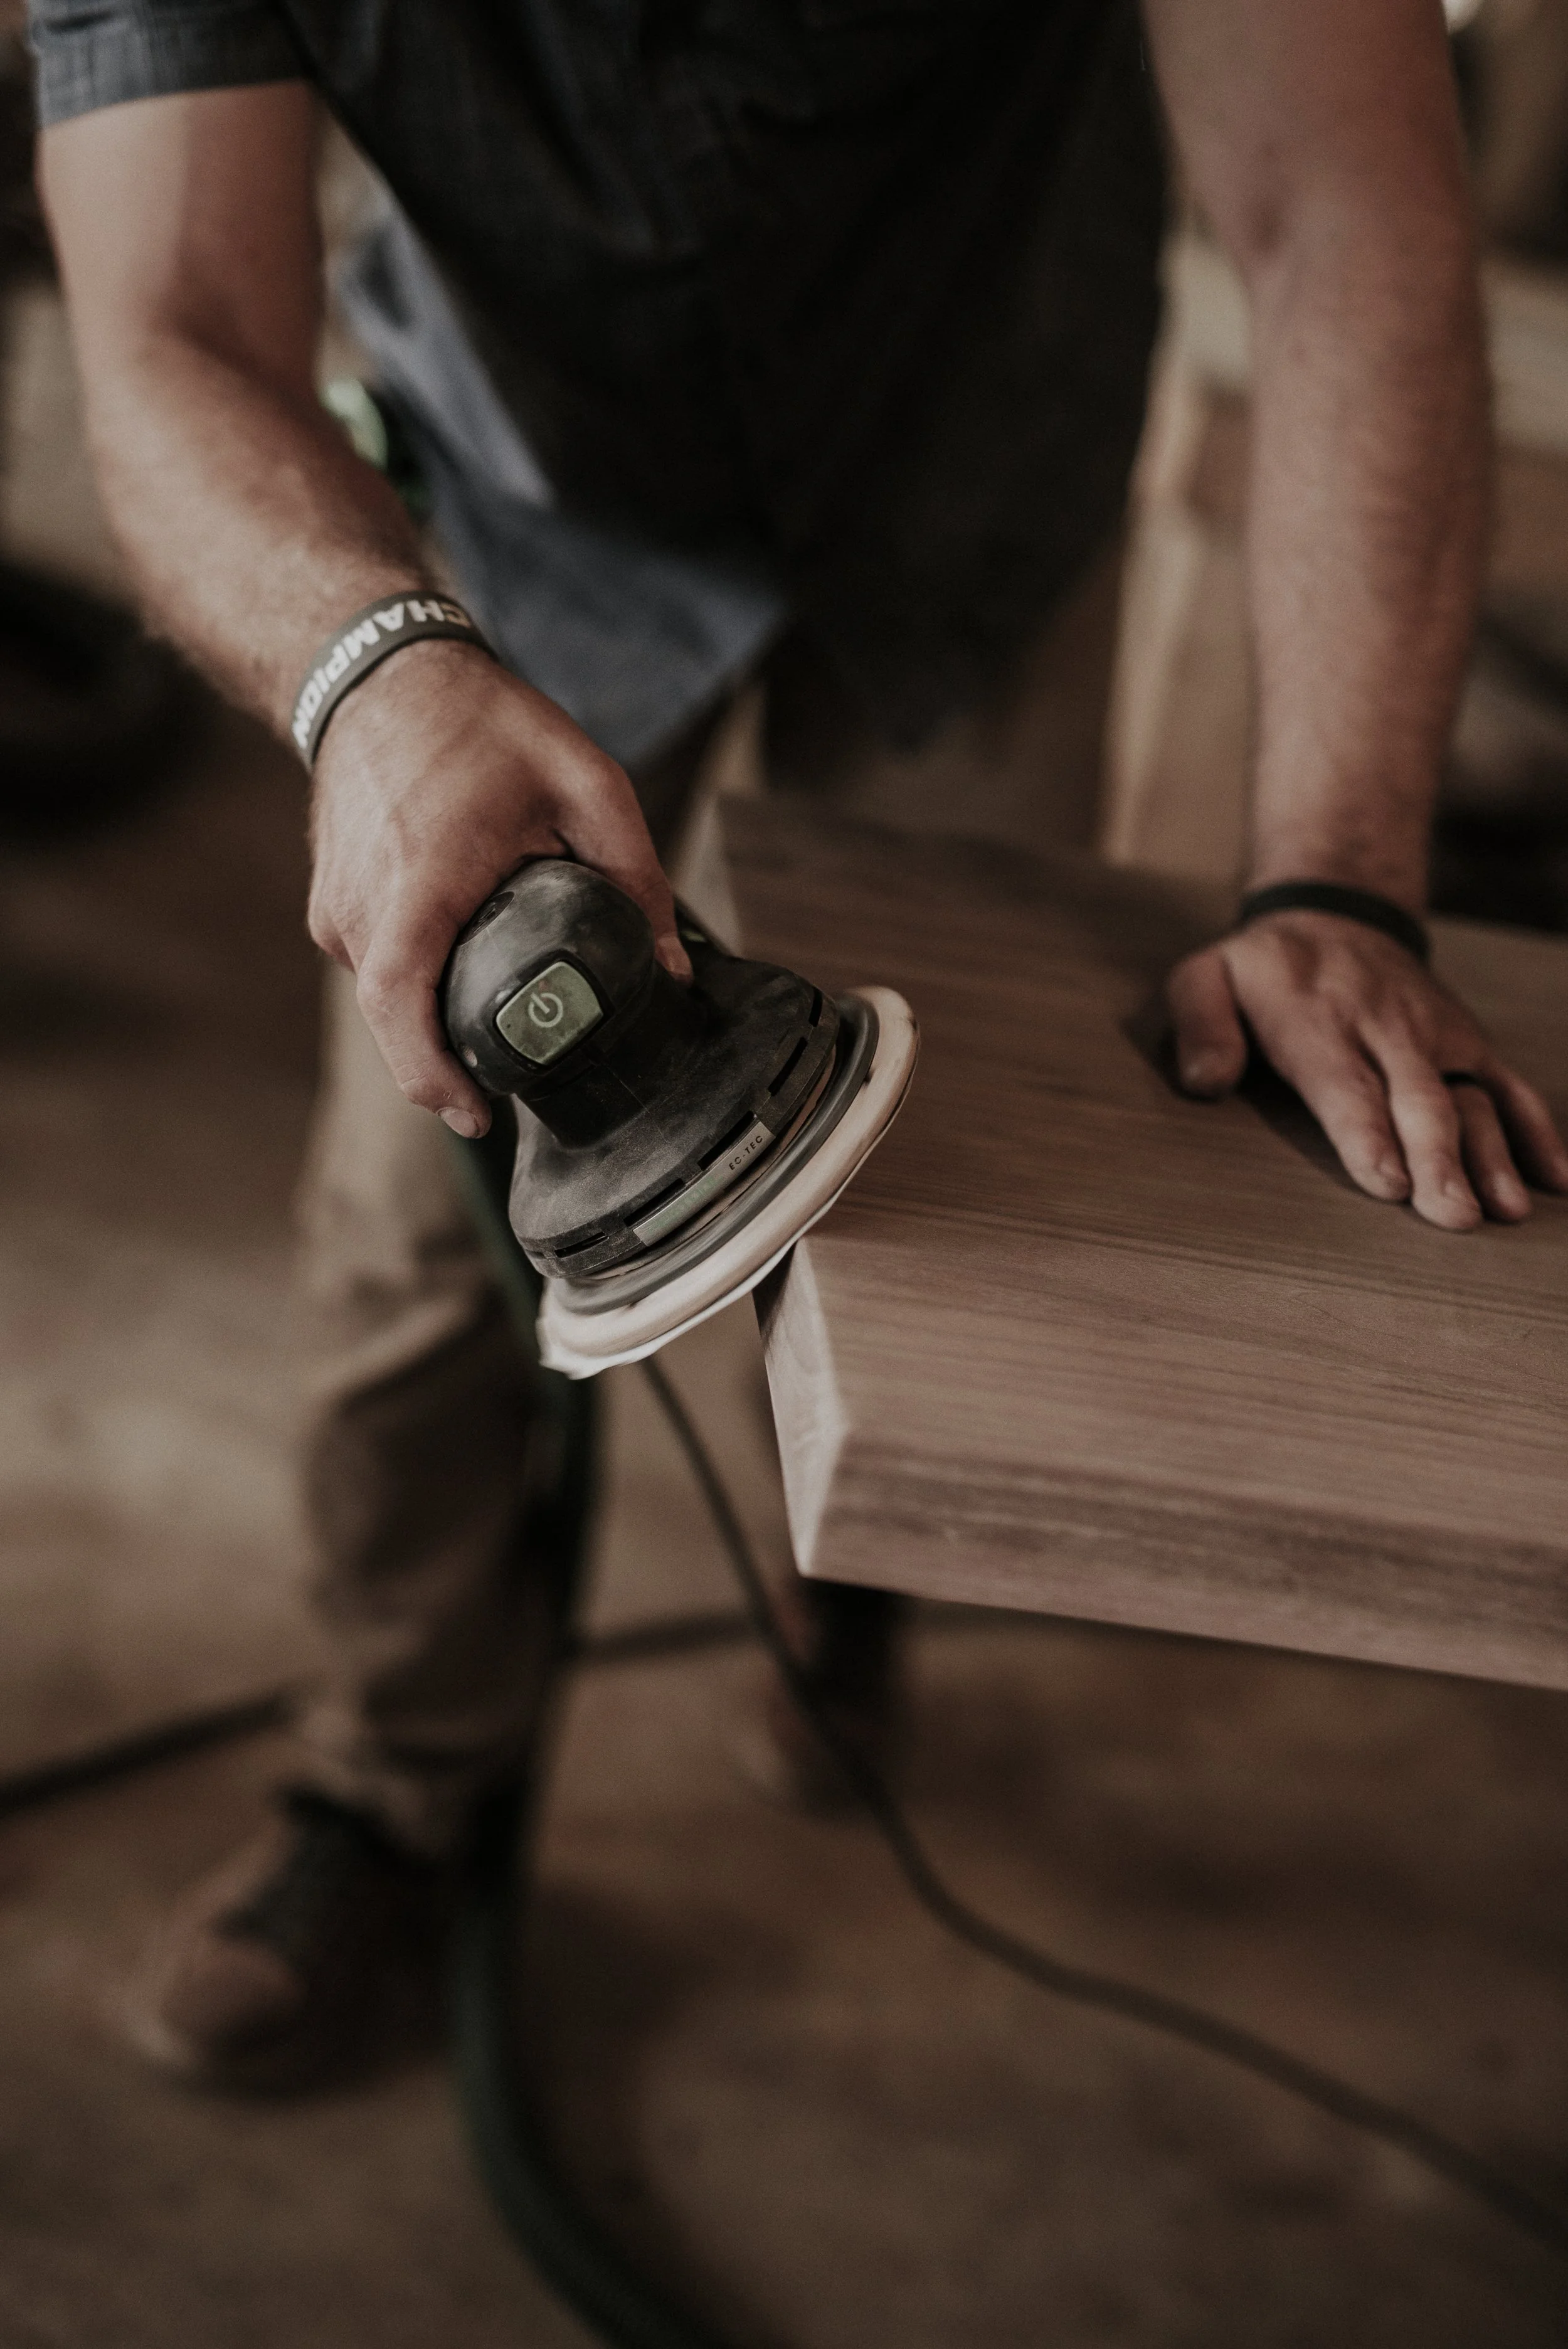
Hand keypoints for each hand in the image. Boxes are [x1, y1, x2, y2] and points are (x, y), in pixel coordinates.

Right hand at [307, 641, 688, 1136]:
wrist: (382, 675)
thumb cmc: (482, 724)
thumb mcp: (588, 785)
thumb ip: (637, 879)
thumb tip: (672, 971)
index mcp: (422, 878)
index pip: (402, 1004)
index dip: (432, 1075)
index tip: (478, 1116)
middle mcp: (363, 903)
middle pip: (399, 1018)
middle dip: (451, 1060)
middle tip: (511, 1080)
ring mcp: (337, 907)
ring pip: (387, 998)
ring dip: (438, 1013)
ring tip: (493, 1003)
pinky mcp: (331, 906)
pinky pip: (376, 968)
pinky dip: (420, 978)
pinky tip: (465, 954)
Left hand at [1166, 912, 1567, 1228]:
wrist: (1333, 911)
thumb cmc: (1262, 968)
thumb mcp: (1206, 976)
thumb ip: (1201, 1025)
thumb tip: (1206, 1083)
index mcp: (1317, 1022)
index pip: (1346, 1086)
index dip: (1369, 1136)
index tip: (1390, 1183)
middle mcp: (1386, 1029)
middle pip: (1418, 1100)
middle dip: (1438, 1159)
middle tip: (1454, 1215)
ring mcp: (1435, 1035)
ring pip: (1472, 1096)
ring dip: (1492, 1154)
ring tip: (1506, 1209)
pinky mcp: (1468, 1041)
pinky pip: (1509, 1083)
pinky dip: (1536, 1127)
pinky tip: (1554, 1177)